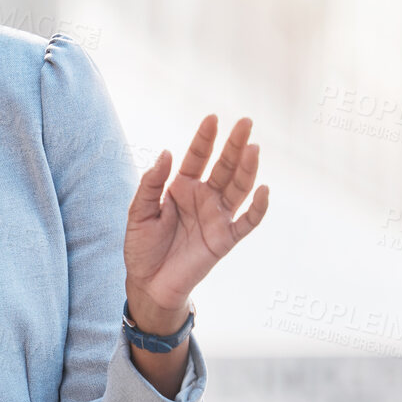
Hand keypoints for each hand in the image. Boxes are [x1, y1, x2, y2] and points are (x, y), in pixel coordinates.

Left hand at [123, 115, 269, 328]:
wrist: (148, 284)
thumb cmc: (142, 247)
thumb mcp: (139, 212)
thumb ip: (151, 183)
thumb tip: (166, 152)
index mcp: (182, 187)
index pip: (197, 157)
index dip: (205, 138)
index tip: (212, 118)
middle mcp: (203, 198)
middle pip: (224, 166)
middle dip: (234, 145)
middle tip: (245, 122)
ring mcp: (217, 217)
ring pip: (238, 188)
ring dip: (247, 169)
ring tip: (253, 148)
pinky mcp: (225, 239)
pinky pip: (247, 222)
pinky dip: (258, 207)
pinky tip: (263, 189)